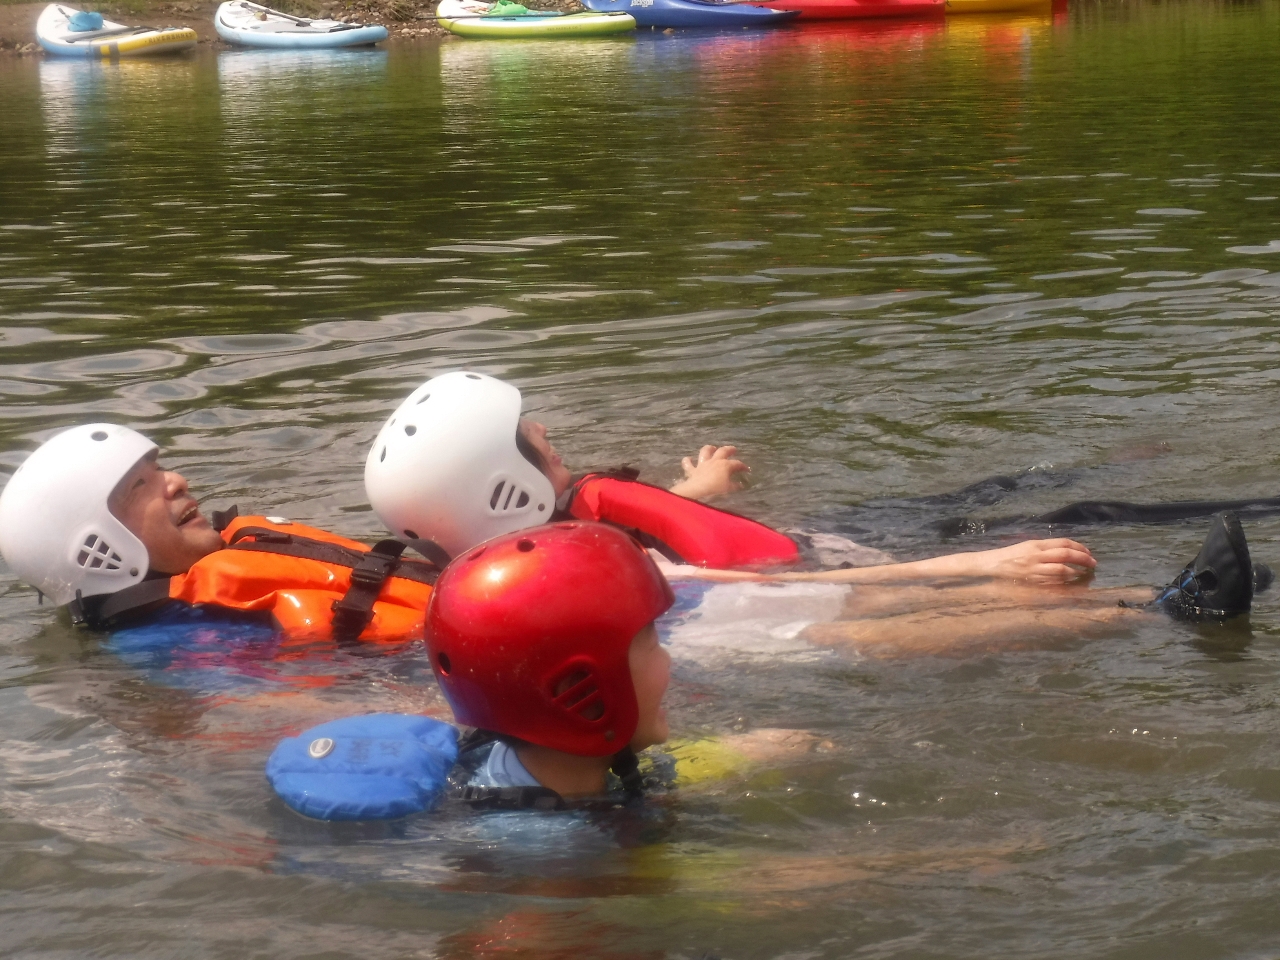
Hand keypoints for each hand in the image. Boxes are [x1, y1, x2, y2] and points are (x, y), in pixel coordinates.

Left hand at [669, 444, 748, 500]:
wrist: (698, 491)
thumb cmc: (716, 490)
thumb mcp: (728, 489)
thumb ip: (734, 486)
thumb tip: (740, 485)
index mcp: (725, 465)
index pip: (736, 463)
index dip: (742, 466)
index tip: (746, 469)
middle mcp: (714, 461)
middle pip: (723, 451)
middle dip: (729, 449)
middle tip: (733, 449)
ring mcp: (702, 464)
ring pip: (705, 452)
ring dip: (709, 448)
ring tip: (712, 447)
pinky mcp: (692, 470)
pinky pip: (688, 464)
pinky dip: (687, 461)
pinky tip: (688, 459)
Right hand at [969, 538, 1096, 583]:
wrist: (991, 564)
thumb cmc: (1010, 555)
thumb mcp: (1027, 546)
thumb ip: (1045, 548)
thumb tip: (1066, 552)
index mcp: (1036, 544)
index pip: (1063, 543)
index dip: (1079, 547)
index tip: (1089, 553)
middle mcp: (1036, 555)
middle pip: (1065, 555)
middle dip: (1082, 559)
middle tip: (1093, 563)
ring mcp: (1034, 568)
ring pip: (1061, 569)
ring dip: (1076, 571)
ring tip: (1084, 573)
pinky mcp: (1031, 580)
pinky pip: (1052, 581)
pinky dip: (1064, 581)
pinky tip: (1070, 582)